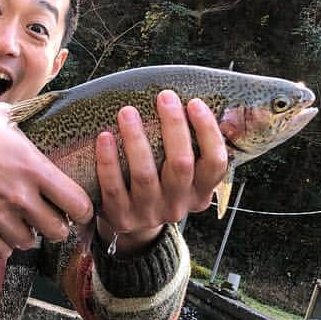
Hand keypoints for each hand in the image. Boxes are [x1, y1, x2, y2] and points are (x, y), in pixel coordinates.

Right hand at [0, 98, 92, 259]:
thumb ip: (31, 120)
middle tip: (49, 217)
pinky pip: (1, 252)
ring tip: (19, 220)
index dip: (82, 209)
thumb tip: (53, 104)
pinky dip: (2, 244)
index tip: (75, 207)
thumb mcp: (2, 117)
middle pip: (58, 231)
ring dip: (27, 233)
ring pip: (29, 242)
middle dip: (57, 225)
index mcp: (31, 166)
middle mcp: (18, 195)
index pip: (77, 203)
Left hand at [94, 92, 227, 255]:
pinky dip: (108, 161)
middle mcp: (178, 205)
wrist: (133, 223)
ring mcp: (150, 213)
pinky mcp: (122, 218)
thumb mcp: (182, 175)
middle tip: (164, 97)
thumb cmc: (159, 183)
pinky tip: (104, 137)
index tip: (194, 103)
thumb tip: (189, 100)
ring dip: (136, 139)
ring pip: (145, 175)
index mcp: (200, 192)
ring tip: (127, 111)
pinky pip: (114, 188)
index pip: (215, 163)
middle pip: (181, 164)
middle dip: (173, 126)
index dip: (208, 132)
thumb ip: (189, 147)